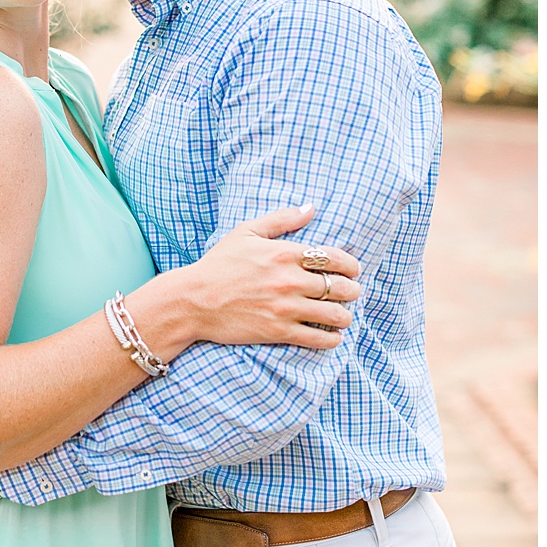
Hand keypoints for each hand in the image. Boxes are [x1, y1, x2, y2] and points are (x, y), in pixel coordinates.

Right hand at [169, 205, 364, 348]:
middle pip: (340, 287)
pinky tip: (332, 336)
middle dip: (352, 291)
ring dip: (345, 316)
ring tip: (344, 316)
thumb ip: (282, 219)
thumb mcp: (247, 232)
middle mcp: (290, 280)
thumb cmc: (219, 264)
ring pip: (334, 314)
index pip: (335, 258)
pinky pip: (317, 338)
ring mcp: (285, 307)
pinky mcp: (278, 331)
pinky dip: (331, 338)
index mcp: (285, 253)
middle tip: (352, 293)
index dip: (352, 266)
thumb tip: (310, 208)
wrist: (192, 300)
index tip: (354, 270)